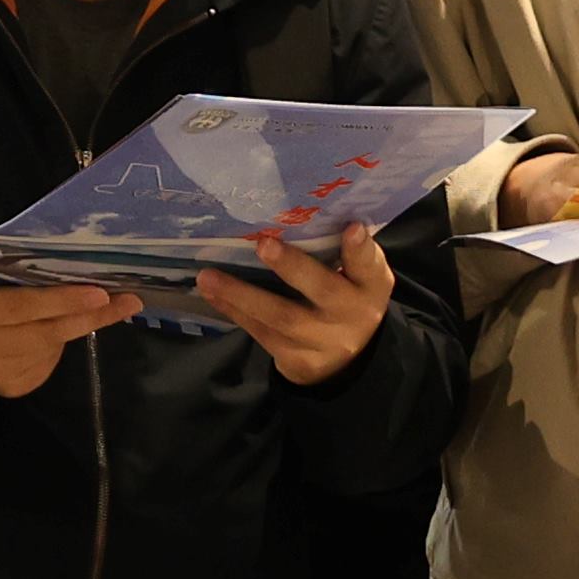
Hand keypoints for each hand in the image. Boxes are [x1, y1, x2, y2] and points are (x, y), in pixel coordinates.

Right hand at [0, 274, 132, 396]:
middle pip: (47, 332)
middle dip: (90, 315)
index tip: (100, 292)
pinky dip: (55, 347)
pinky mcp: (8, 389)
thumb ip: (11, 279)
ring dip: (71, 327)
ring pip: (52, 348)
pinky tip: (44, 335)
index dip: (63, 300)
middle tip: (127, 301)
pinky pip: (47, 364)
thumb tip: (70, 270)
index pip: (23, 306)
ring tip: (73, 308)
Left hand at [187, 229, 395, 383]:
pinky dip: (233, 311)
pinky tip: (211, 293)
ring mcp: (323, 342)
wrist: (347, 364)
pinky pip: (261, 333)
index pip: (370, 266)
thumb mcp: (361, 279)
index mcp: (370, 287)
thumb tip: (315, 214)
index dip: (361, 249)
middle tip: (263, 244)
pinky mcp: (297, 361)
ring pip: (281, 317)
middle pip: (323, 290)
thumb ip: (349, 253)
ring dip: (241, 294)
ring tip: (208, 276)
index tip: (351, 228)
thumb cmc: (346, 301)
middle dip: (292, 267)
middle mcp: (352, 316)